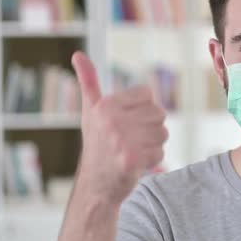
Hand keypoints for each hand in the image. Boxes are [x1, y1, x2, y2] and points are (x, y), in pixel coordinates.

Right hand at [71, 51, 167, 204]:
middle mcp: (112, 120)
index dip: (143, 111)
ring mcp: (121, 140)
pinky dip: (153, 161)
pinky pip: (161, 152)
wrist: (95, 186)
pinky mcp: (131, 159)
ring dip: (153, 145)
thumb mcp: (90, 111)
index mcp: (106, 105)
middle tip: (131, 141)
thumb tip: (78, 54)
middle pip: (159, 114)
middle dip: (150, 129)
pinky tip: (136, 164)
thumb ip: (88, 82)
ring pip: (162, 133)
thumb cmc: (97, 145)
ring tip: (133, 151)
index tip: (127, 123)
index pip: (148, 95)